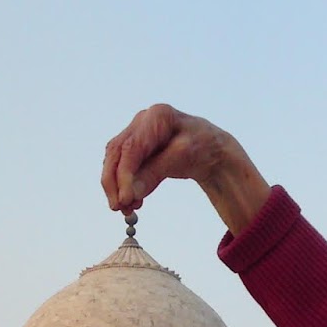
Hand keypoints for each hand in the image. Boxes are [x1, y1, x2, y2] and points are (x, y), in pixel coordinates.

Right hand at [101, 104, 270, 234]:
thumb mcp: (182, 159)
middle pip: (116, 153)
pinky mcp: (136, 148)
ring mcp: (137, 133)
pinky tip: (133, 202)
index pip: (131, 148)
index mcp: (157, 117)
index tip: (124, 199)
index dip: (124, 175)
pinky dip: (125, 186)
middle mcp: (142, 122)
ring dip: (117, 187)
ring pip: (115, 161)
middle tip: (118, 208)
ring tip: (127, 209)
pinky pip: (123, 168)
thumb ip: (154, 173)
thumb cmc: (203, 148)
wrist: (212, 151)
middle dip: (114, 182)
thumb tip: (129, 194)